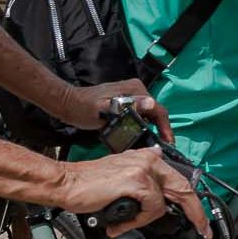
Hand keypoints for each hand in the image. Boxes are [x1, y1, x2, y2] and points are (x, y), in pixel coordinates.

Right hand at [41, 147, 208, 238]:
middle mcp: (149, 160)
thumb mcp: (121, 177)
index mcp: (147, 157)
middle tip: (203, 231)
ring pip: (162, 203)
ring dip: (145, 219)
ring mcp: (143, 169)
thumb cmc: (88, 185)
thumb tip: (157, 193)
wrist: (67, 183)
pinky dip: (138, 220)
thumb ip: (141, 180)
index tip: (201, 219)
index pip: (179, 179)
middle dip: (196, 213)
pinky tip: (122, 220)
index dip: (193, 201)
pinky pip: (151, 208)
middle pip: (183, 188)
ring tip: (125, 221)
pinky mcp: (137, 181)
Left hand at [46, 78, 174, 144]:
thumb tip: (150, 104)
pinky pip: (141, 115)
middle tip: (162, 148)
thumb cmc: (83, 108)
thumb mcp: (104, 109)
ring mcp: (132, 96)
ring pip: (149, 114)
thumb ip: (126, 106)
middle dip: (161, 129)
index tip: (168, 143)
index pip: (158, 109)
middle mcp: (137, 90)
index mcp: (135, 90)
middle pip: (156, 112)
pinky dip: (144, 126)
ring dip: (153, 129)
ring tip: (154, 146)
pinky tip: (142, 138)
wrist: (68, 104)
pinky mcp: (126, 102)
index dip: (166, 127)